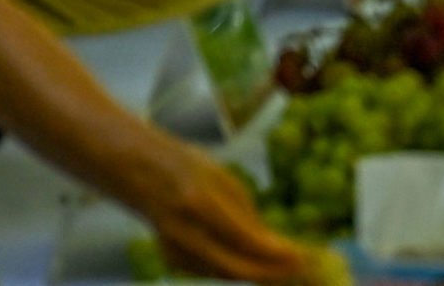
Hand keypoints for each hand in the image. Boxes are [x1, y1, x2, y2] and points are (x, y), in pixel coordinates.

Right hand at [123, 141, 313, 285]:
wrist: (142, 176)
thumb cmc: (191, 170)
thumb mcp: (225, 181)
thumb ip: (246, 215)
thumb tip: (274, 245)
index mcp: (199, 203)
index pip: (241, 237)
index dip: (272, 253)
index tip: (300, 257)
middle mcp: (183, 232)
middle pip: (230, 266)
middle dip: (267, 272)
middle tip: (297, 269)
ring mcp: (173, 250)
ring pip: (222, 272)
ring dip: (254, 273)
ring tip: (285, 268)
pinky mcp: (171, 261)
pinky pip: (210, 270)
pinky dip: (234, 269)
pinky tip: (256, 264)